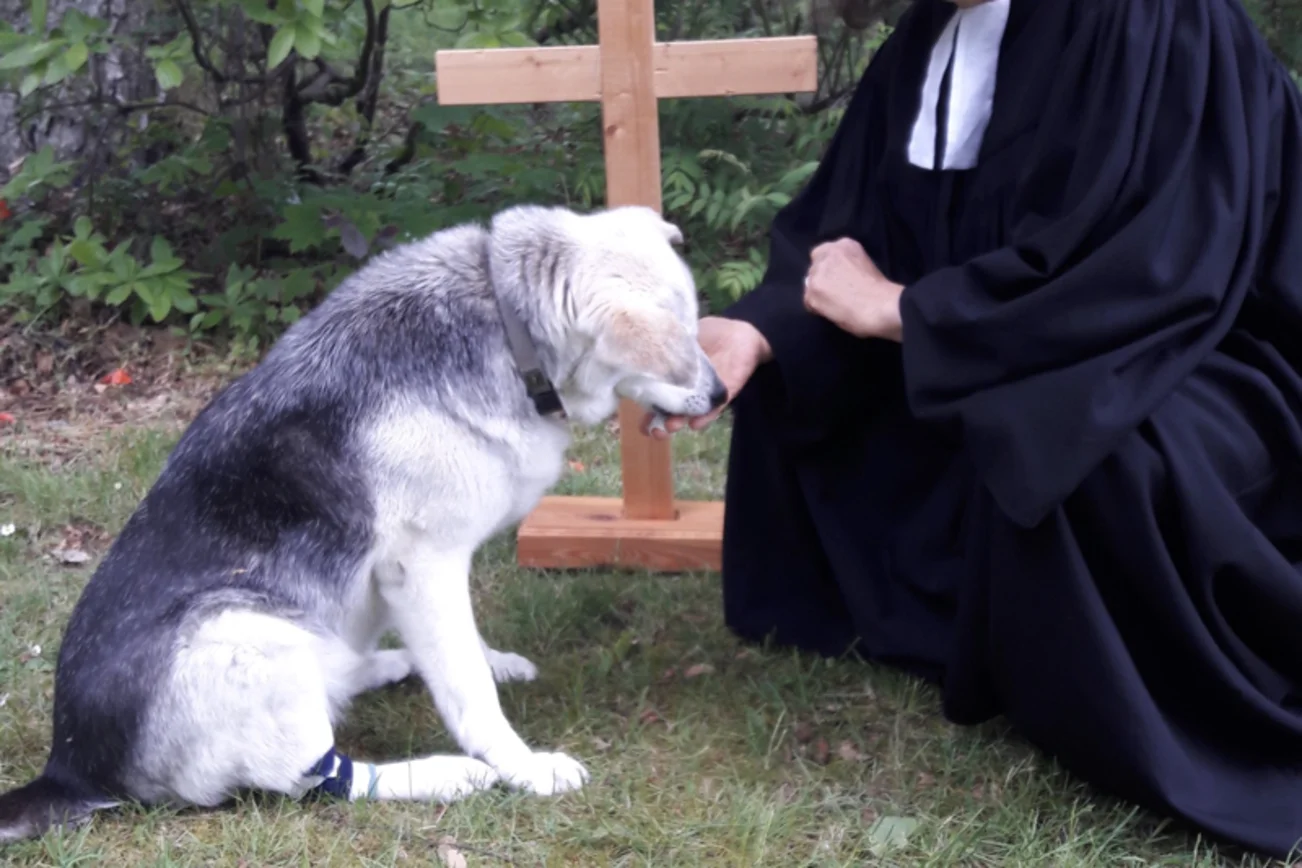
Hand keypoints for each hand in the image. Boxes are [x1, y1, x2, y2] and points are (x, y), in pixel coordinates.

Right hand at [641, 316, 769, 438]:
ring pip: (688, 413)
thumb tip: (644, 347)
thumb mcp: (683, 336)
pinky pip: (713, 408)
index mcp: (672, 376)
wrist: (741, 331)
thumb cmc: (709, 332)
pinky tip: (695, 423)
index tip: (636, 415)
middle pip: (668, 411)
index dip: (645, 408)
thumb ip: (667, 345)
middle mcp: (685, 390)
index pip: (654, 395)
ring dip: (678, 421)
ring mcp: (703, 394)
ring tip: (670, 426)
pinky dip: (704, 417)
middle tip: (654, 429)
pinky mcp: (723, 394)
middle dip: (658, 424)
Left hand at [803, 238, 903, 341]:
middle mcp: (828, 254)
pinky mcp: (812, 292)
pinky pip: (808, 301)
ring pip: (809, 283)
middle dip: (821, 278)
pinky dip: (817, 308)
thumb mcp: (865, 264)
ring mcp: (818, 273)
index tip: (835, 277)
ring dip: (818, 293)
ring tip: (834, 304)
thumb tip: (837, 277)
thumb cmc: (881, 291)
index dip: (828, 266)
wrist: (881, 306)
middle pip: (815, 266)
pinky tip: (831, 312)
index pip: (824, 251)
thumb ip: (848, 264)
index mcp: (845, 244)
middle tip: (833, 292)